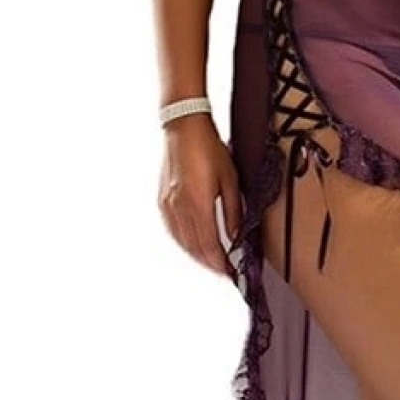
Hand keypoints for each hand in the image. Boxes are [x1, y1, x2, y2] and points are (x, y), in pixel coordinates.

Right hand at [156, 113, 244, 278]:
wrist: (184, 128)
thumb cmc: (209, 149)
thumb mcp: (230, 179)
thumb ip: (234, 211)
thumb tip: (237, 237)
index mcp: (198, 203)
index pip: (209, 245)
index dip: (220, 262)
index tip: (230, 271)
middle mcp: (179, 207)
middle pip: (195, 247)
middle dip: (210, 263)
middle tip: (224, 271)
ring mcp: (168, 205)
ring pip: (182, 242)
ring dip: (197, 255)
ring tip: (211, 262)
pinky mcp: (162, 201)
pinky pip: (173, 231)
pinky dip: (184, 243)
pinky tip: (193, 245)